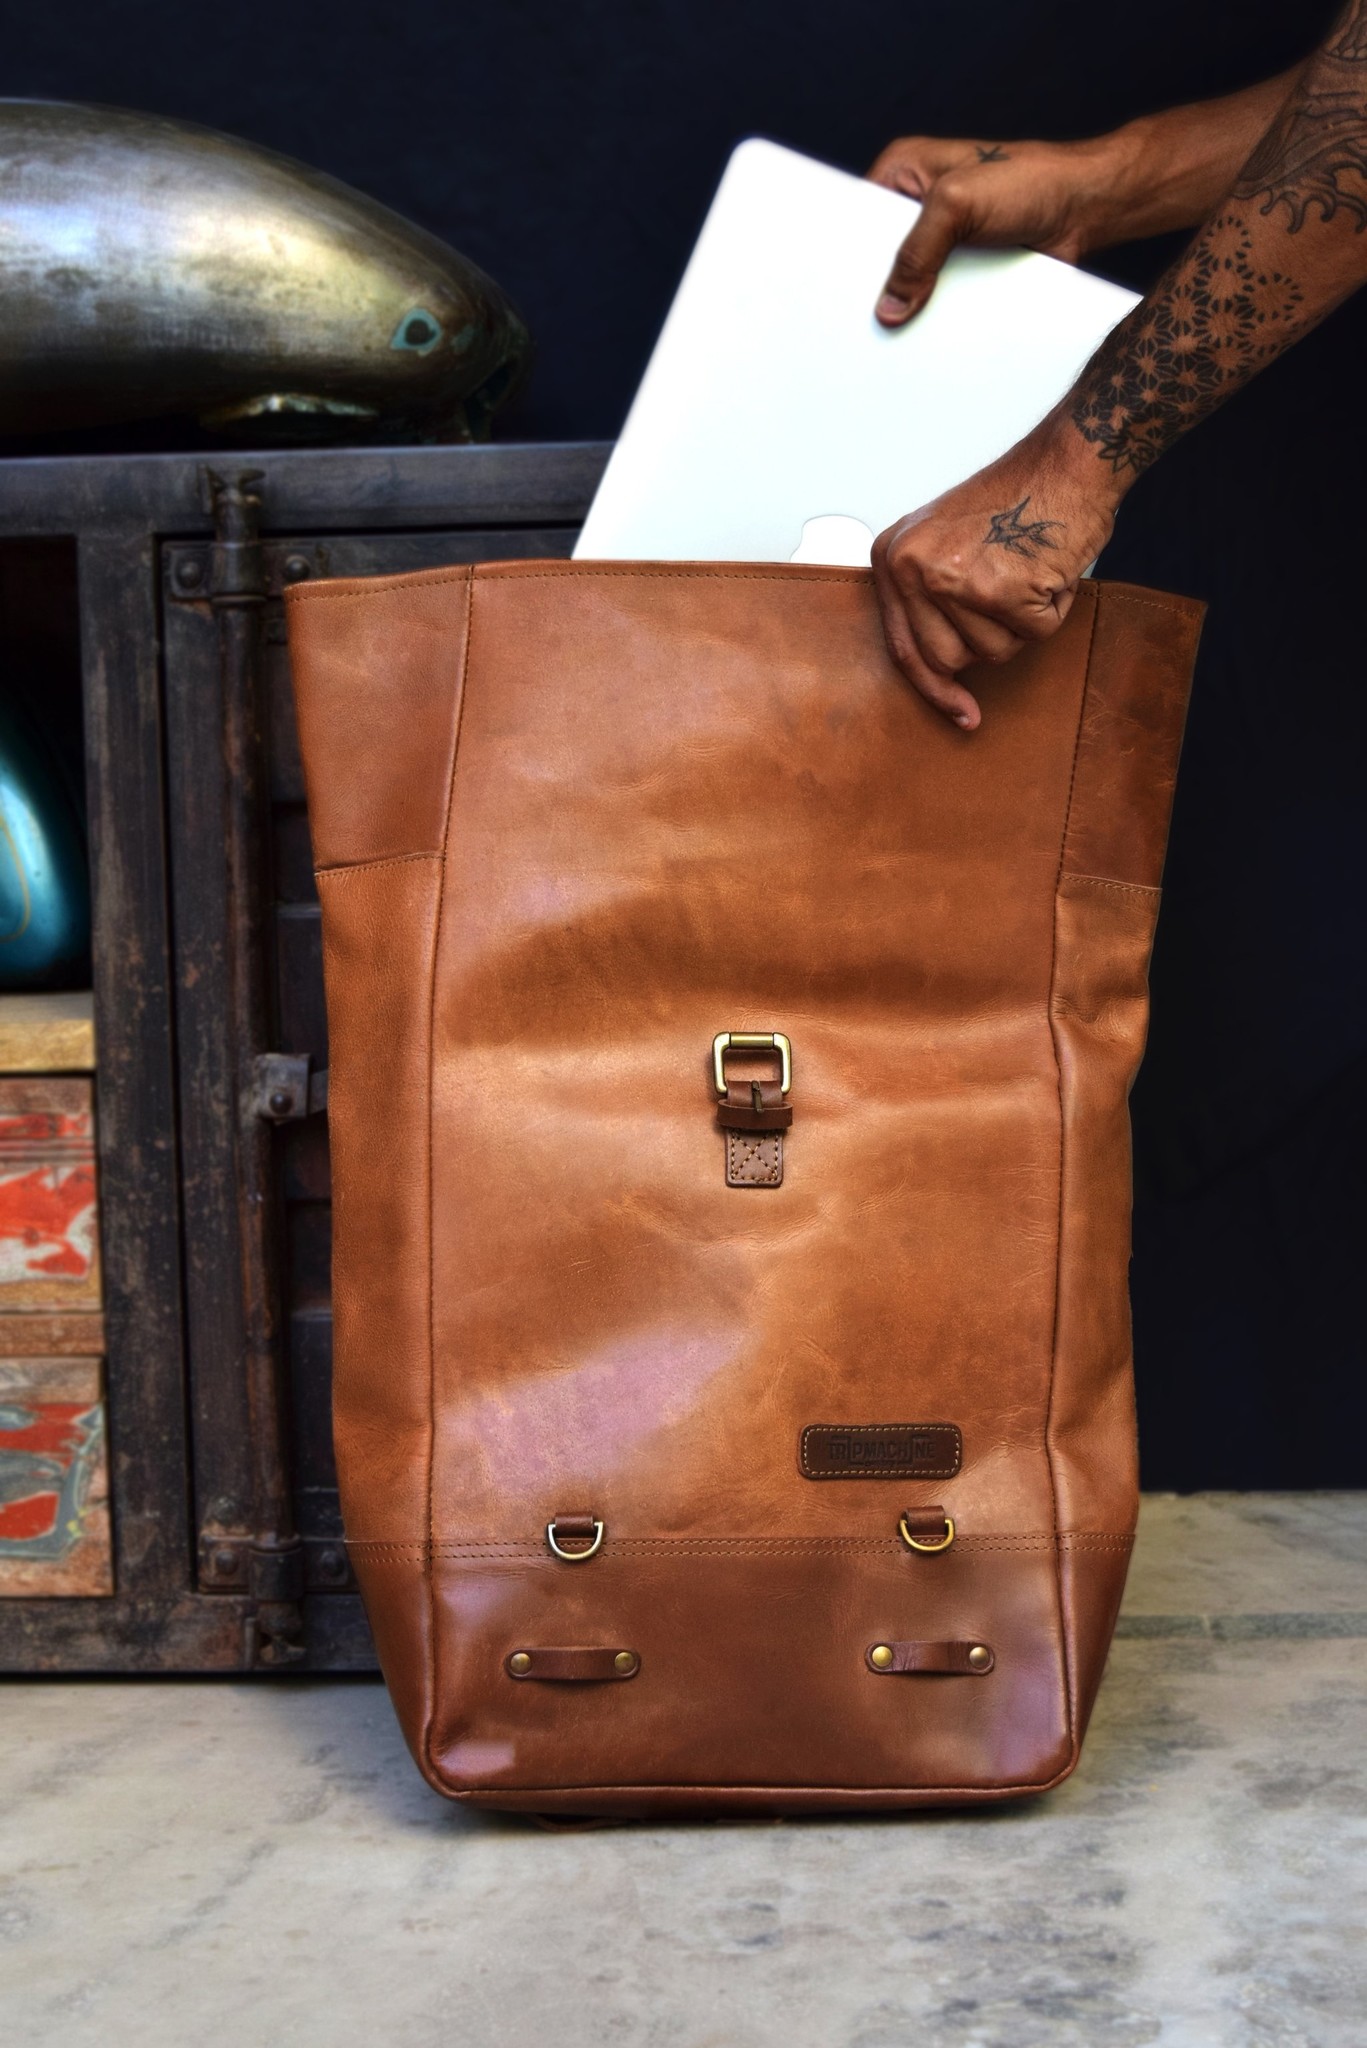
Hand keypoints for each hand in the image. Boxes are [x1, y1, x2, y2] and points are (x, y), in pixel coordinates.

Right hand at [868, 134, 1115, 324]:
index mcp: (904, 174)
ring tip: (887, 345)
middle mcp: (918, 210)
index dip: (845, 257)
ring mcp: (942, 245)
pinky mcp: (964, 274)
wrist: (1085, 208)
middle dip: (875, 291)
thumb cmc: (1030, 182)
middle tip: (861, 327)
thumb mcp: (958, 204)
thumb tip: (889, 309)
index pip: (857, 219)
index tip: (833, 297)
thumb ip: (917, 253)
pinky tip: (923, 347)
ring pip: (910, 288)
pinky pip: (939, 304)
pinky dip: (936, 323)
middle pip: (880, 261)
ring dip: (908, 313)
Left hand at [871, 420, 1124, 729]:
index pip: (903, 647)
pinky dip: (1052, 608)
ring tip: (1026, 569)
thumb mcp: (942, 537)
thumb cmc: (1015, 498)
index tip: (960, 714)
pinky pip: (1034, 634)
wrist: (1066, 460)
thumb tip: (935, 668)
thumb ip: (925, 594)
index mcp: (892, 557)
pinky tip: (1048, 567)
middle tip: (1009, 594)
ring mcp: (956, 581)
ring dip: (1021, 622)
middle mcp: (915, 570)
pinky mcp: (1002, 590)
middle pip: (947, 659)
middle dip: (986, 640)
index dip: (932, 689)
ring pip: (993, 653)